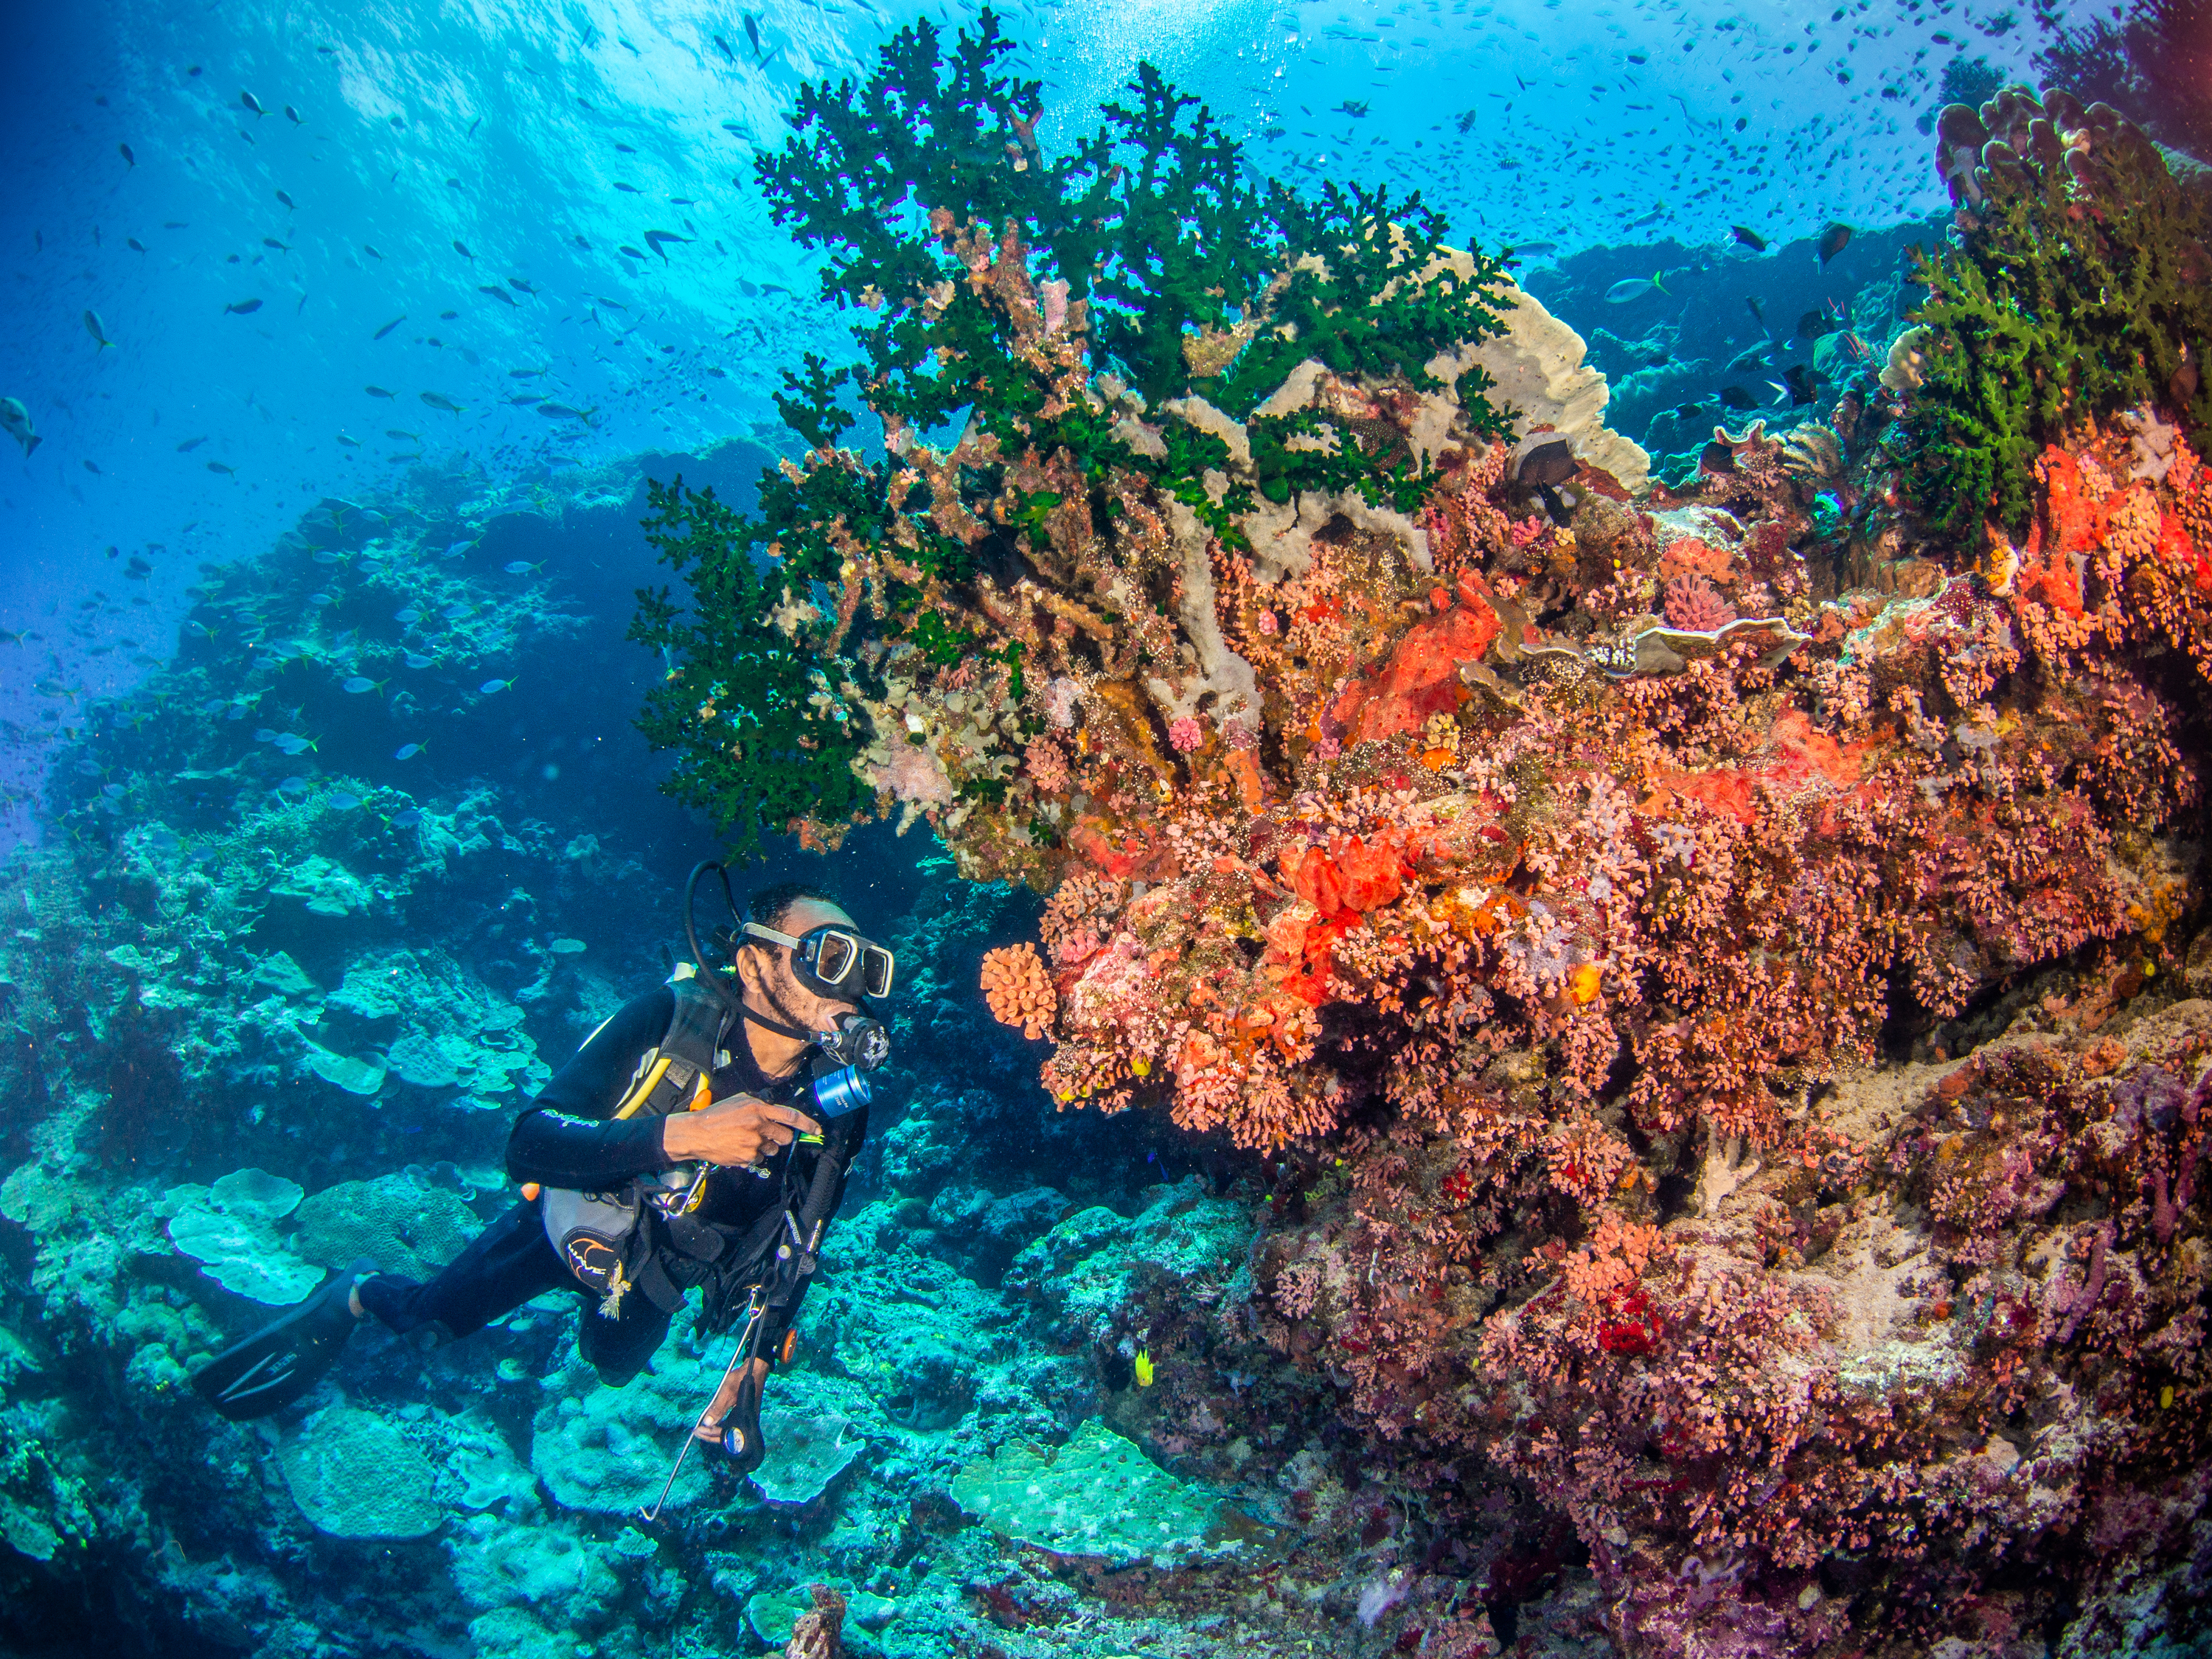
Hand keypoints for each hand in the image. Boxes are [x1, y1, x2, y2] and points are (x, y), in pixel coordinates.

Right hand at [661, 1095, 820, 1166]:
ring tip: (746, 1140)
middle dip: (780, 1138)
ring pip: (771, 1150)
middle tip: (768, 1135)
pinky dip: (752, 1156)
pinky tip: (739, 1148)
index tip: (816, 1130)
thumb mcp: (739, 1101)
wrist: (696, 1133)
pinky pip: (758, 1159)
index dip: (806, 1124)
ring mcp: (753, 1144)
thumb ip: (759, 1105)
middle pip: (784, 1137)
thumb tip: (774, 1112)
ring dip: (764, 1147)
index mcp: (758, 1109)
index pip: (790, 1116)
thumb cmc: (716, 1115)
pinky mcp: (746, 1158)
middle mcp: (758, 1126)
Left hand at [694, 1356, 769, 1442]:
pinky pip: (732, 1426)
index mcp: (744, 1419)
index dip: (710, 1434)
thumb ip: (718, 1408)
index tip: (698, 1430)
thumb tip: (707, 1423)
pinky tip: (713, 1423)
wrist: (754, 1370)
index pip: (725, 1435)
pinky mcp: (744, 1416)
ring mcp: (746, 1419)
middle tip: (697, 1431)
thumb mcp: (728, 1391)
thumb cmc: (741, 1379)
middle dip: (710, 1435)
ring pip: (729, 1432)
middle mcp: (747, 1422)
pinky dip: (721, 1426)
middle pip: (727, 1437)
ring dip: (715, 1431)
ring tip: (702, 1429)